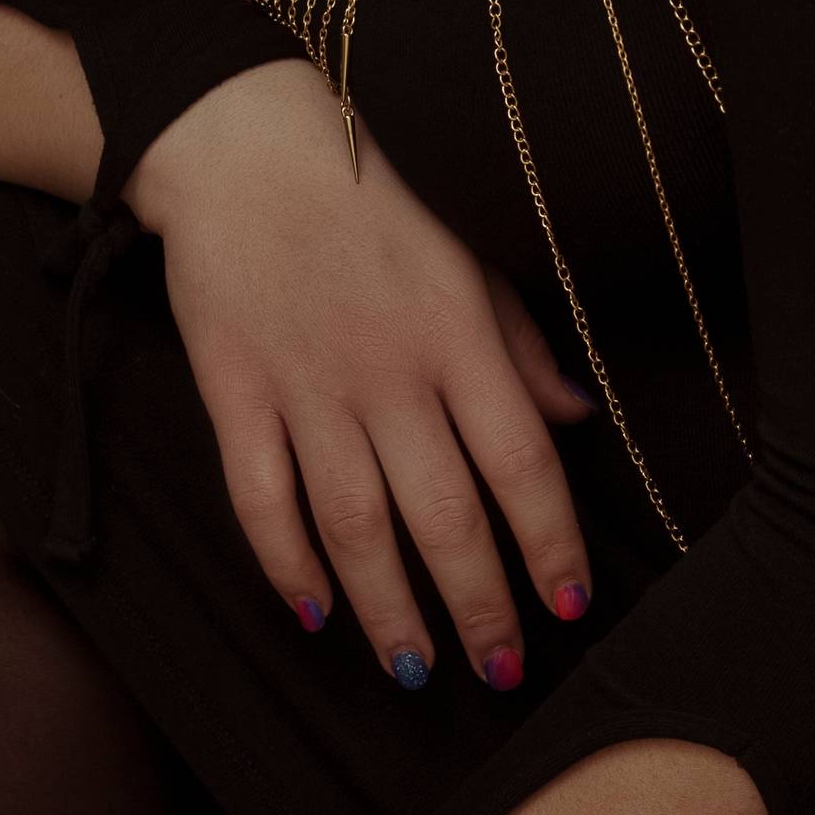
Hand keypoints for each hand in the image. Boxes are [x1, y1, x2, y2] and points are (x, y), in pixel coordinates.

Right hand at [129, 65, 595, 690]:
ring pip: (355, 528)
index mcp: (456, 334)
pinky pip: (262, 501)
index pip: (521, 464)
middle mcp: (387, 372)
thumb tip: (580, 418)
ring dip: (390, 611)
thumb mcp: (468, 250)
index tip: (570, 605)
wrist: (242, 141)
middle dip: (479, 608)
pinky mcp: (234, 394)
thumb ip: (522, 341)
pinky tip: (314, 613)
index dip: (549, 546)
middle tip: (500, 673)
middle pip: (443, 516)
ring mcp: (306, 388)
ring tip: (417, 671)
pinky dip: (286, 567)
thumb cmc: (371, 192)